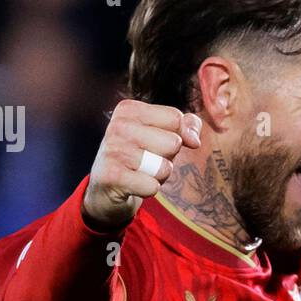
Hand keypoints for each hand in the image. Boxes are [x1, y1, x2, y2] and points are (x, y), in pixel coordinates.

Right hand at [82, 99, 201, 230]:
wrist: (105, 189)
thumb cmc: (140, 156)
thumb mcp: (163, 134)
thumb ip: (186, 126)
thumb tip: (194, 140)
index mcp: (129, 110)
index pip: (176, 118)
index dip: (178, 136)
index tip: (159, 143)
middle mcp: (118, 126)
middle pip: (173, 143)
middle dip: (168, 158)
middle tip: (148, 161)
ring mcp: (113, 150)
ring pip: (164, 167)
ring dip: (159, 176)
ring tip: (141, 173)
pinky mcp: (111, 176)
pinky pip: (152, 186)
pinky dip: (149, 190)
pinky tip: (134, 185)